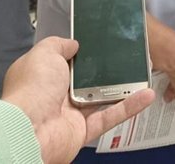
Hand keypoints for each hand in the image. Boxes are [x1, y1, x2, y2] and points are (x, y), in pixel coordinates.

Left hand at [1, 36, 154, 163]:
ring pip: (103, 98)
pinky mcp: (84, 130)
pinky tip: (145, 95)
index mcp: (45, 77)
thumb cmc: (31, 90)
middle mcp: (57, 96)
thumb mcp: (44, 53)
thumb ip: (59, 44)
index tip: (102, 43)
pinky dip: (129, 107)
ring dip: (123, 87)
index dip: (84, 53)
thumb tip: (73, 44)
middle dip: (108, 69)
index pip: (67, 62)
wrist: (29, 130)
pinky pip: (110, 116)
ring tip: (143, 72)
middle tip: (129, 56)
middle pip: (88, 80)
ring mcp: (72, 114)